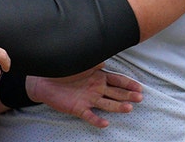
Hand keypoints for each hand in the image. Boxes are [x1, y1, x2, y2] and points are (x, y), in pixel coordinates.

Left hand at [28, 64, 142, 127]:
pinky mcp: (79, 108)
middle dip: (128, 95)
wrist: (44, 80)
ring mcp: (89, 100)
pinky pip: (90, 116)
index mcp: (99, 77)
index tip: (140, 88)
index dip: (128, 84)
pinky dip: (97, 120)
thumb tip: (105, 61)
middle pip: (116, 93)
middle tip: (139, 98)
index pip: (117, 81)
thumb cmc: (64, 69)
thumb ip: (94, 62)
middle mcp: (96, 89)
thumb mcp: (82, 62)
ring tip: (128, 108)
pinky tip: (105, 123)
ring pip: (107, 104)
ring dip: (118, 107)